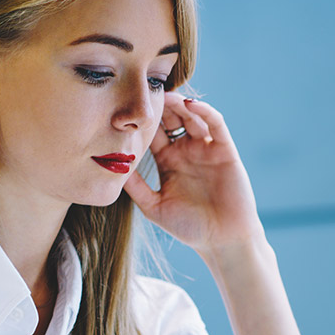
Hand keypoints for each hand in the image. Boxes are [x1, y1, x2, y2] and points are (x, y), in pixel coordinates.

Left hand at [123, 94, 264, 256]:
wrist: (222, 241)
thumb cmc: (189, 227)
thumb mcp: (153, 206)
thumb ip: (135, 187)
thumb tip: (109, 167)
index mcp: (168, 161)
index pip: (153, 133)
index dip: (141, 120)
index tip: (124, 107)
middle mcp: (186, 151)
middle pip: (171, 119)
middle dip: (159, 106)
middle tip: (143, 93)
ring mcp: (206, 149)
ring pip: (191, 117)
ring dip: (179, 104)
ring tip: (165, 95)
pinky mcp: (225, 150)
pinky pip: (215, 124)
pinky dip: (204, 111)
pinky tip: (190, 105)